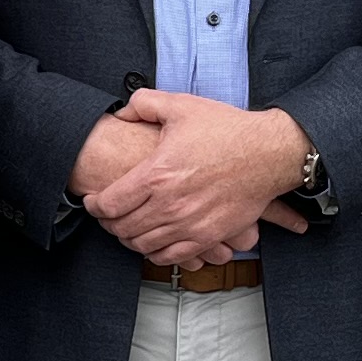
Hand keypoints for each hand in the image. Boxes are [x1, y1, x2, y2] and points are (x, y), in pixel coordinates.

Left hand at [85, 91, 316, 263]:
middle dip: (108, 223)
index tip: (93, 200)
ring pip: (143, 245)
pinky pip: (171, 256)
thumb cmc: (227, 130)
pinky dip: (155, 253)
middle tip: (107, 216)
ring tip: (127, 228)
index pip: (110, 203)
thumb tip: (121, 111)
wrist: (268, 153)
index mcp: (156, 174)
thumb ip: (144, 104)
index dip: (94, 204)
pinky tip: (153, 243)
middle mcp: (169, 204)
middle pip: (122, 228)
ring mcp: (189, 224)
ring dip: (129, 239)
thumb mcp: (181, 106)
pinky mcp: (208, 236)